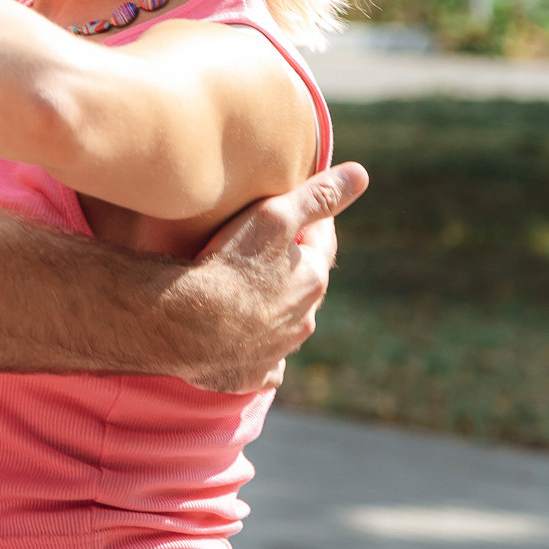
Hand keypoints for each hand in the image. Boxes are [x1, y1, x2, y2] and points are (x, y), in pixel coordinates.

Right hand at [178, 162, 369, 393]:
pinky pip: (266, 363)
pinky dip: (261, 352)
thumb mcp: (274, 217)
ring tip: (251, 294)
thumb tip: (360, 174)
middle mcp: (304, 317)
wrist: (188, 325)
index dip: (313, 223)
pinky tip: (245, 342)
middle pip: (305, 286)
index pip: (323, 243)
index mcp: (312, 279)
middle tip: (268, 252)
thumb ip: (316, 196)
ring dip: (277, 310)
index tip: (300, 210)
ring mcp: (280, 349)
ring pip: (288, 325)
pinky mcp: (254, 374)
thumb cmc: (230, 265)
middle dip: (294, 270)